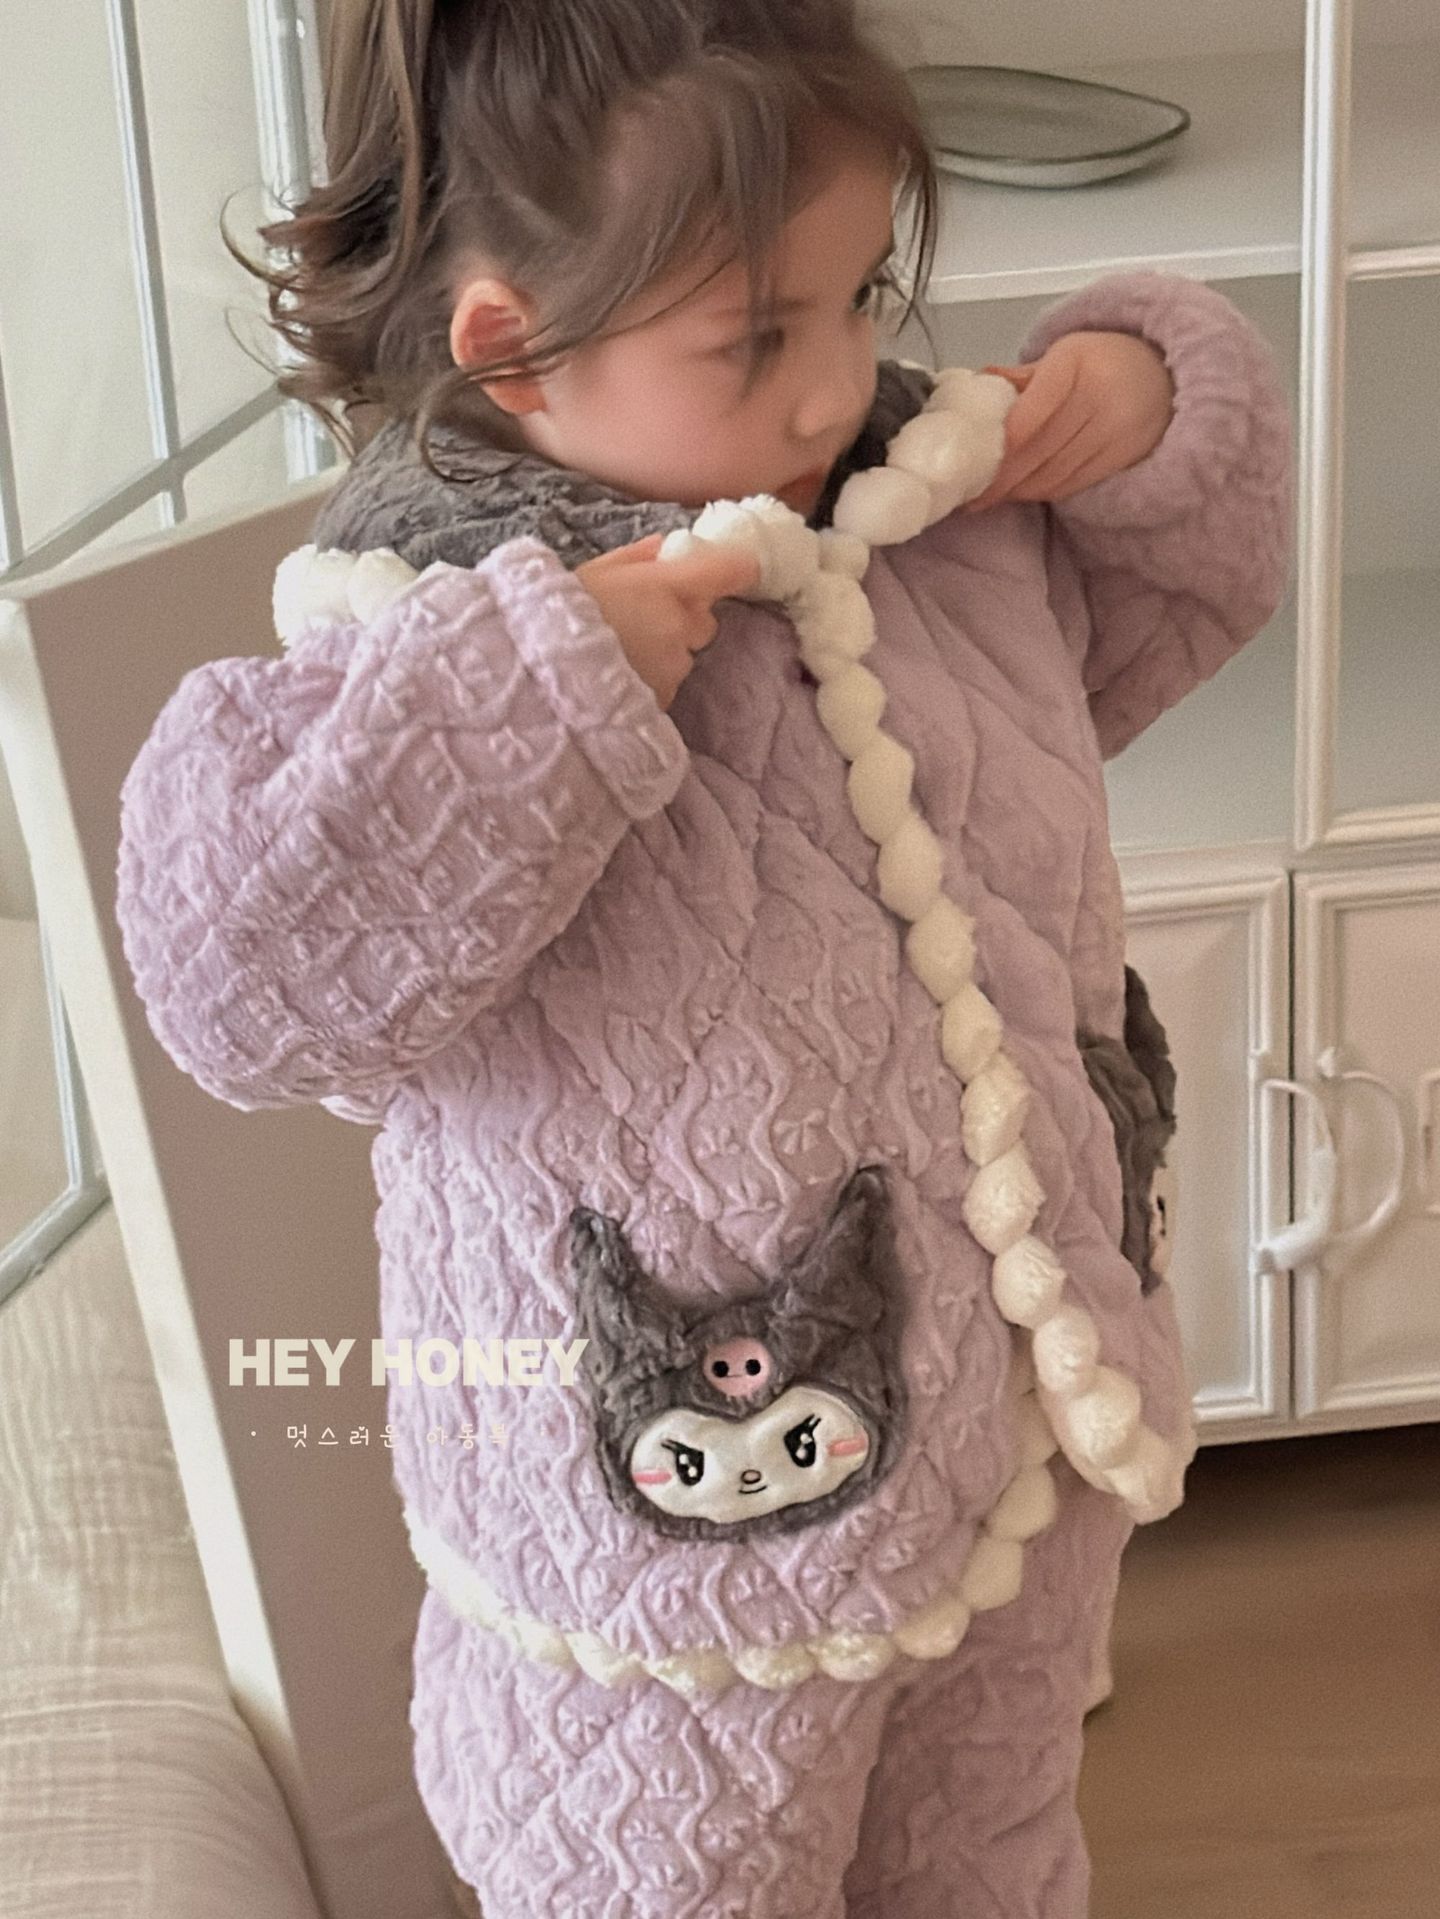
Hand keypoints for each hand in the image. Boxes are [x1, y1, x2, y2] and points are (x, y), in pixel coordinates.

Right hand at [575, 533, 760, 711]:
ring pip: (684, 654)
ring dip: (665, 651)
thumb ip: (637, 556)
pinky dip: (652, 679)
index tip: (729, 571)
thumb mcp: (594, 572)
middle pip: (705, 620)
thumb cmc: (562, 613)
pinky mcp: (664, 697)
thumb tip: (663, 546)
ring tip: (622, 652)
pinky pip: (668, 683)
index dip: (735, 569)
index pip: (732, 571)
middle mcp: (681, 625)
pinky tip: (620, 674)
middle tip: (643, 618)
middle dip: (684, 618)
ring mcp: (675, 665)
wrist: (541, 672)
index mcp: (669, 585)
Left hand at [961, 331, 1175, 511]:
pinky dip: (1043, 491)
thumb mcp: (1065, 355)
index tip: (974, 465)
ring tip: (990, 498)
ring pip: (1054, 473)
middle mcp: (1098, 397)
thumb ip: (1022, 377)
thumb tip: (978, 385)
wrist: (1166, 373)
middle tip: (971, 494)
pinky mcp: (1123, 457)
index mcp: (1075, 364)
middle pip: (1039, 450)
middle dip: (1002, 477)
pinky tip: (1022, 493)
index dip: (1003, 445)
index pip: (1032, 413)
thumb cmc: (1103, 362)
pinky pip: (1073, 483)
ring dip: (1018, 490)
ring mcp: (1114, 430)